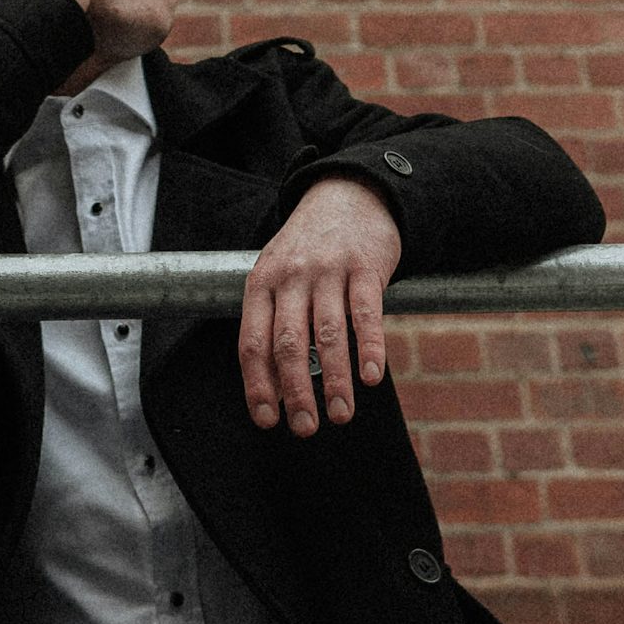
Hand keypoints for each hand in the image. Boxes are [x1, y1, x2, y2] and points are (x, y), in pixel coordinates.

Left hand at [239, 177, 401, 437]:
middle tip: (304, 428)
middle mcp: (291, 277)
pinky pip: (366, 312)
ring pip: (327, 334)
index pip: (252, 342)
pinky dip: (369, 348)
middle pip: (287, 343)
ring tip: (341, 415)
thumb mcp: (279, 276)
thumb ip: (274, 326)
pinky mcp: (365, 266)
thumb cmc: (309, 250)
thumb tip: (274, 391)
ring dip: (335, 380)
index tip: (266, 420)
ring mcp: (328, 270)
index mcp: (262, 283)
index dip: (257, 385)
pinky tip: (371, 377)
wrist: (348, 195)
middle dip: (295, 392)